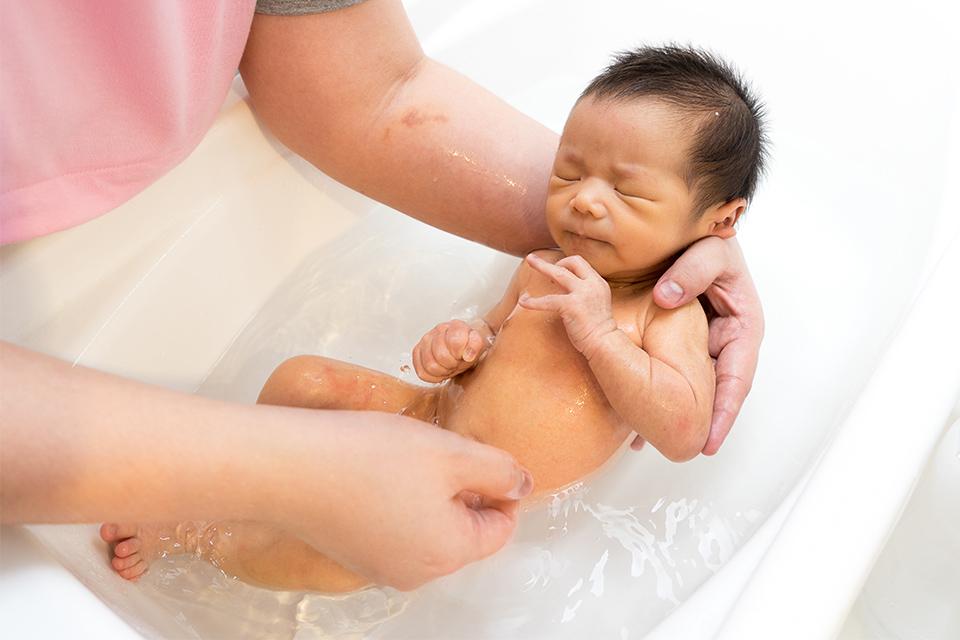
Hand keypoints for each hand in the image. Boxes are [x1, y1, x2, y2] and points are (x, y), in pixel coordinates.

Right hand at [279, 410, 533, 590]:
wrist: (286, 466)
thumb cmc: (368, 457)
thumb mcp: (451, 452)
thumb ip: (498, 470)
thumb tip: (521, 485)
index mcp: (449, 553)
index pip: (500, 527)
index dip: (498, 486)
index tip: (475, 452)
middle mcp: (416, 572)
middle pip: (463, 530)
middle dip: (460, 489)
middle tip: (436, 448)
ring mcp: (379, 566)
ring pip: (427, 527)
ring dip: (427, 492)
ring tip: (403, 455)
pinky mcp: (351, 551)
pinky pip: (392, 527)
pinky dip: (394, 500)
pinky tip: (375, 469)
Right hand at [413, 319, 490, 382]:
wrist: (462, 346)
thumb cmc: (469, 346)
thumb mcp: (479, 345)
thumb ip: (476, 346)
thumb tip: (467, 355)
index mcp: (455, 326)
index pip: (455, 341)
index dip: (460, 354)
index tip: (464, 356)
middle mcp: (438, 331)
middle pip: (441, 356)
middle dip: (452, 364)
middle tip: (456, 363)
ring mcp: (425, 341)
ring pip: (429, 365)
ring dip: (442, 371)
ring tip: (448, 367)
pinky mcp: (417, 352)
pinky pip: (421, 372)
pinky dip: (432, 376)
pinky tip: (440, 370)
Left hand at [518, 253, 616, 357]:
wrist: (604, 342)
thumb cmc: (599, 329)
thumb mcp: (597, 303)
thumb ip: (585, 293)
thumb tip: (565, 289)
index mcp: (598, 283)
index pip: (581, 264)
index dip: (567, 264)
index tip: (557, 270)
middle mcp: (592, 284)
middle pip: (572, 262)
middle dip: (554, 261)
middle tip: (536, 260)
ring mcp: (582, 294)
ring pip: (558, 273)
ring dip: (542, 266)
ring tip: (529, 262)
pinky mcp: (571, 306)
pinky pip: (547, 300)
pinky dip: (533, 301)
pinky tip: (523, 302)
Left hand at [650, 236, 762, 454]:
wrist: (699, 232)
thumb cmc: (714, 241)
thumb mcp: (710, 252)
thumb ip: (692, 272)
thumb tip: (666, 300)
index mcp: (744, 329)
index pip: (737, 380)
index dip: (724, 413)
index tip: (710, 442)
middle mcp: (727, 343)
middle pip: (715, 392)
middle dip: (701, 424)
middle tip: (681, 452)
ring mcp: (706, 343)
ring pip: (693, 385)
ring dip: (676, 412)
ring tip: (650, 442)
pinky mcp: (685, 340)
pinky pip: (671, 367)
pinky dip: (656, 387)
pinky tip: (634, 410)